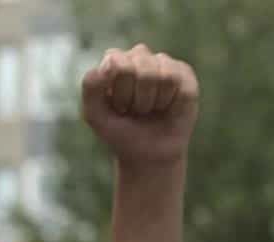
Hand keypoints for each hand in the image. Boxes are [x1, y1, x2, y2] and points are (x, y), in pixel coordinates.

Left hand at [81, 45, 198, 168]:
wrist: (147, 152)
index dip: (118, 89)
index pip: (116, 60)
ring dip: (151, 101)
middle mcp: (138, 56)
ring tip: (148, 108)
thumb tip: (110, 62)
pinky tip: (165, 106)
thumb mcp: (95, 114)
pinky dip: (168, 101)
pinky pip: (176, 80)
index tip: (117, 106)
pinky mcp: (183, 72)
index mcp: (114, 60)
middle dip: (135, 97)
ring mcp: (162, 62)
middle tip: (133, 109)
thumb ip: (91, 86)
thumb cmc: (119, 130)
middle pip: (140, 66)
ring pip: (160, 75)